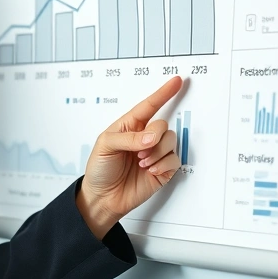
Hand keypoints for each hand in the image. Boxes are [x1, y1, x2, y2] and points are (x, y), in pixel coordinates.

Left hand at [76, 76, 183, 238]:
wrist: (104, 197)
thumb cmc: (100, 169)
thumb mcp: (105, 146)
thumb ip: (128, 138)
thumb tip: (151, 138)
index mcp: (129, 126)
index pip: (149, 105)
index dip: (163, 93)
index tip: (177, 81)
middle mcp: (144, 137)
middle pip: (162, 125)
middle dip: (154, 137)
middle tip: (139, 151)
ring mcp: (155, 153)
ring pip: (171, 141)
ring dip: (157, 152)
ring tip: (141, 163)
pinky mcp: (163, 168)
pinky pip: (175, 160)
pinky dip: (163, 164)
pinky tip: (150, 170)